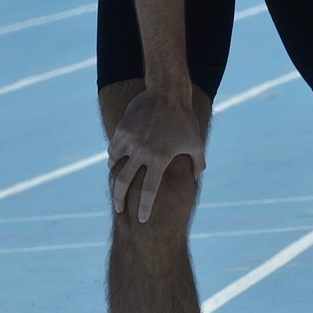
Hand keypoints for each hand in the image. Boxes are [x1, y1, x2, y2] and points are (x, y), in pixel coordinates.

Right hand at [108, 89, 205, 223]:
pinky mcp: (122, 129)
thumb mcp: (196, 142)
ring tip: (117, 182)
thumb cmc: (185, 119)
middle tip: (119, 208)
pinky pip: (113, 148)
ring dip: (115, 175)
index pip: (149, 191)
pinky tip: (116, 160)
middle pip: (123, 183)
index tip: (141, 220)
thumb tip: (197, 177)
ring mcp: (129, 140)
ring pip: (115, 164)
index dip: (145, 208)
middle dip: (119, 199)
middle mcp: (142, 151)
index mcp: (160, 159)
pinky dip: (114, 157)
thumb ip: (198, 162)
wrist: (167, 93)